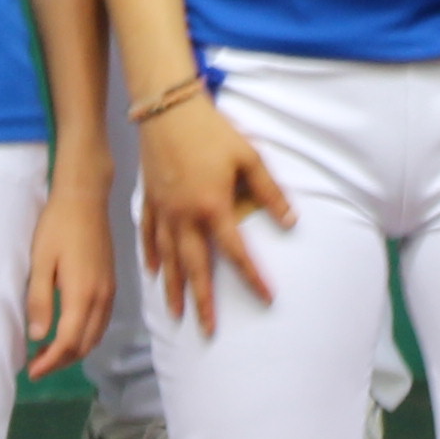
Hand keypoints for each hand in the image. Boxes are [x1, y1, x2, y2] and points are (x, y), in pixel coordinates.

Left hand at [21, 173, 115, 378]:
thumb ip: (39, 300)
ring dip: (73, 351)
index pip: (68, 342)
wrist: (85, 199)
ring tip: (47, 354)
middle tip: (34, 366)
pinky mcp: (111, 285)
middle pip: (84, 345)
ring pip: (95, 336)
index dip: (50, 362)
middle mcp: (101, 298)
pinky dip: (85, 336)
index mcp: (82, 294)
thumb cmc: (57, 226)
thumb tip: (38, 337)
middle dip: (60, 361)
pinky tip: (67, 333)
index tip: (31, 371)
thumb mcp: (40, 262)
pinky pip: (101, 322)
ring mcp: (109, 292)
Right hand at [137, 101, 292, 331]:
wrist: (167, 108)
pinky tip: (152, 271)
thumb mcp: (249, 157)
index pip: (236, 253)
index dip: (253, 278)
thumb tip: (291, 222)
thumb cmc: (212, 130)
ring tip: (176, 314)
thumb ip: (270, 193)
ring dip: (173, 288)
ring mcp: (163, 210)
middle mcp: (184, 216)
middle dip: (202, 302)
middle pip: (194, 268)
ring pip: (167, 259)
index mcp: (213, 207)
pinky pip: (148, 235)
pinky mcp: (149, 200)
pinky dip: (150, 256)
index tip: (267, 298)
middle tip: (207, 331)